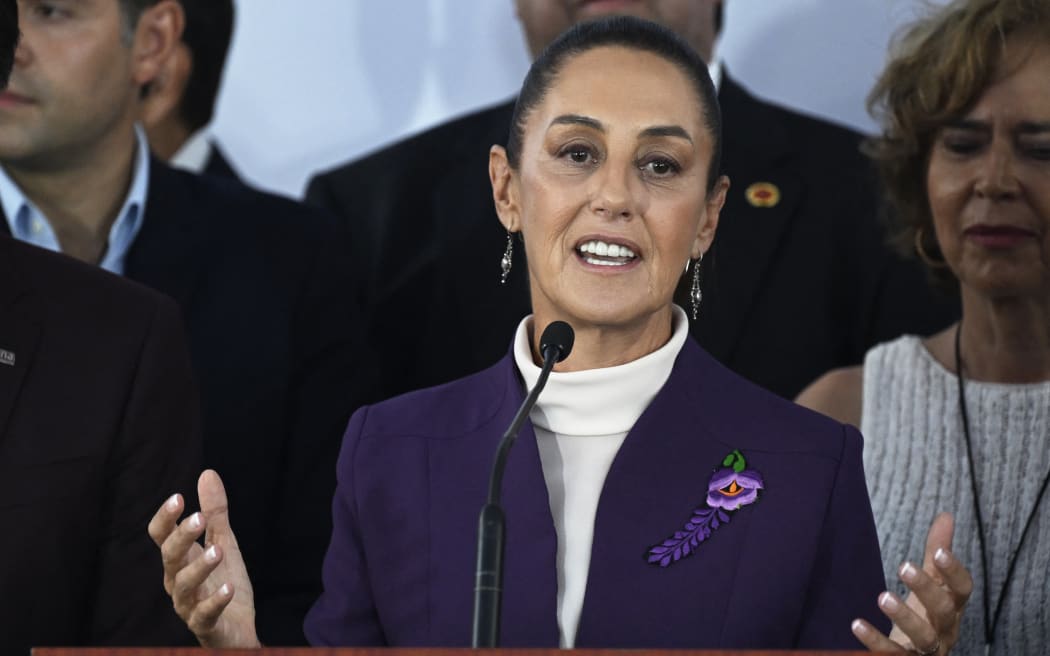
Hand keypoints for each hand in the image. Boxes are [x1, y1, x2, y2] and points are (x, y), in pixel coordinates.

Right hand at [148, 469, 260, 647]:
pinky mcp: (205, 624)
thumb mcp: (223, 541)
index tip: (179, 497)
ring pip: (184, 584)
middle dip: (182, 537)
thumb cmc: (222, 582)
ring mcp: (189, 604)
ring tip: (218, 551)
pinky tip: (228, 588)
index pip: (161, 536)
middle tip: (199, 517)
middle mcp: (177, 580)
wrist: (237, 628)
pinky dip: (215, 600)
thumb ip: (215, 512)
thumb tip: (207, 473)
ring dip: (200, 566)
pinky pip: (204, 613)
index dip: (166, 518)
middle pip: (170, 556)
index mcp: (179, 559)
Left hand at [852, 512, 972, 654]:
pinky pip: (893, 653)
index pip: (962, 589)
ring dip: (903, 617)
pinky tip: (857, 624)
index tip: (940, 551)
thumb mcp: (933, 584)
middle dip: (926, 589)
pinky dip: (875, 642)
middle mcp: (944, 629)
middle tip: (904, 566)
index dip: (954, 572)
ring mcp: (927, 648)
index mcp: (952, 606)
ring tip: (882, 596)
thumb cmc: (927, 614)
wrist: (918, 655)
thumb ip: (936, 555)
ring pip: (923, 637)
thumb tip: (945, 515)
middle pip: (942, 610)